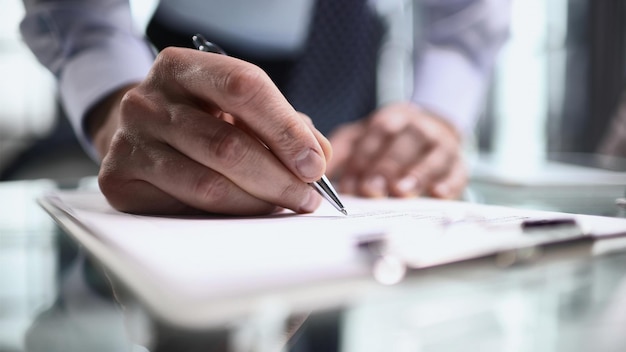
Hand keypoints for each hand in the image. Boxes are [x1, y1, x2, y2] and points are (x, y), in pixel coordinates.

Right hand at [88, 47, 331, 214]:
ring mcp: (129, 141)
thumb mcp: (240, 107)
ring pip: (209, 184)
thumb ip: (284, 125)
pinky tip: (245, 210)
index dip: (285, 129)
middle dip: (279, 178)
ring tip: (285, 205)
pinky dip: (227, 215)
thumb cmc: (201, 118)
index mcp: (182, 67)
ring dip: (258, 202)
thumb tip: (319, 158)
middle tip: (308, 197)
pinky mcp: (119, 181)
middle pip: (227, 145)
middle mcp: (147, 100)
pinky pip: (185, 207)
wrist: (140, 133)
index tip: (315, 164)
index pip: (243, 87)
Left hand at [326, 102, 466, 198]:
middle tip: (372, 190)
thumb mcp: (362, 138)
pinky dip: (450, 182)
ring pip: (433, 155)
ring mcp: (442, 144)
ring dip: (418, 173)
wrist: (433, 128)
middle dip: (387, 166)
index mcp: (393, 119)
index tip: (350, 183)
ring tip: (402, 191)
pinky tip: (437, 194)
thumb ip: (340, 152)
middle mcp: (419, 128)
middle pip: (405, 143)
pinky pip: (458, 171)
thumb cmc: (390, 141)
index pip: (377, 134)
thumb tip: (317, 172)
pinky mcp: (459, 163)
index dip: (363, 158)